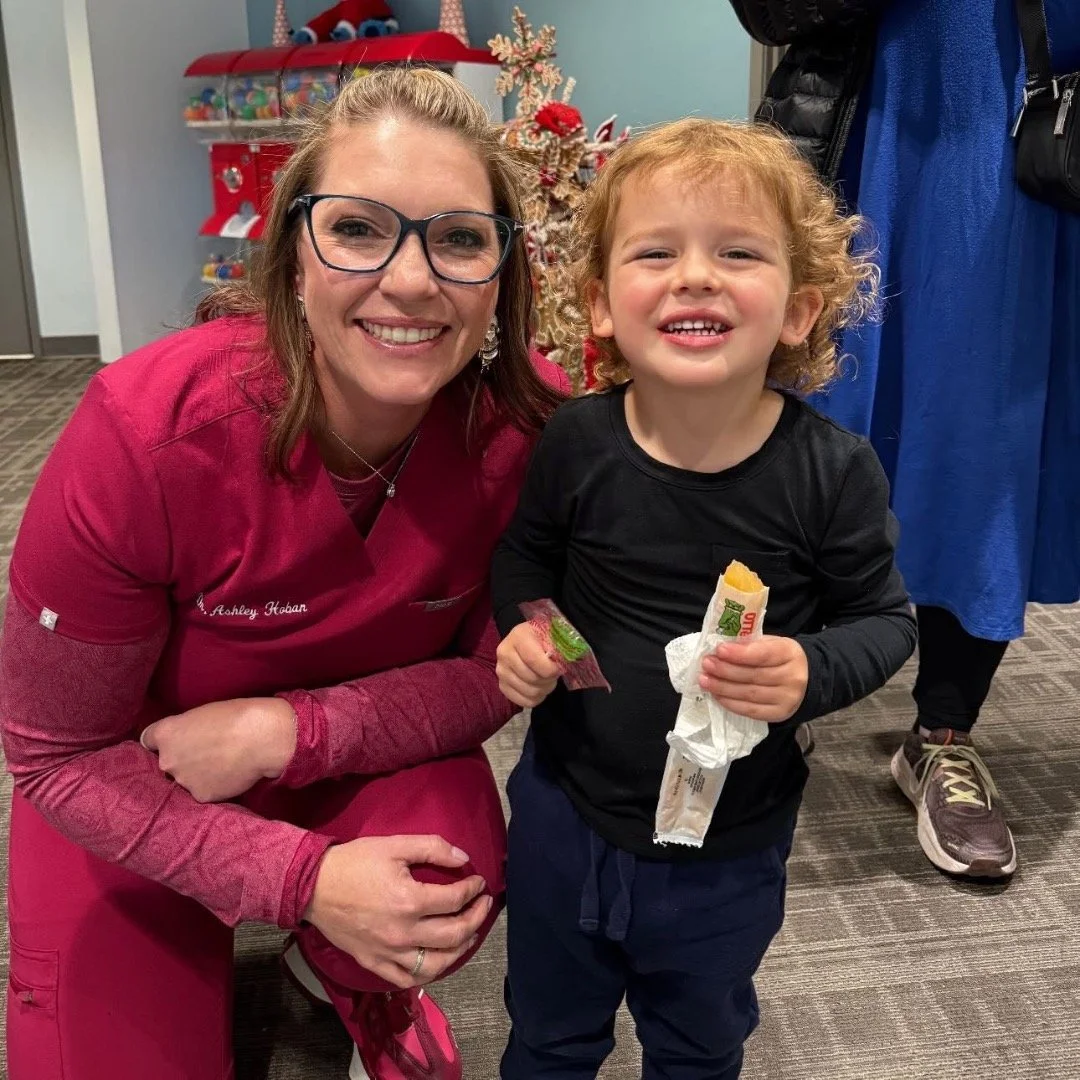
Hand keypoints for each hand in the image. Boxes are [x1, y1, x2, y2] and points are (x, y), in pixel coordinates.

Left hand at [140, 697, 296, 801]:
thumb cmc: (237, 716)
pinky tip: (229, 775)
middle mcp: (167, 760)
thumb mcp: (202, 714)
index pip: (148, 740)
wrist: (263, 738)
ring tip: (222, 765)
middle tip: (206, 752)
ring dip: (197, 774)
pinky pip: (203, 791)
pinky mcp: (201, 796)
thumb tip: (186, 741)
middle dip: (182, 759)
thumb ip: (185, 730)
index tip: (174, 741)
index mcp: (166, 734)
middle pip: (167, 762)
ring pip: (185, 779)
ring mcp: (183, 781)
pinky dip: (213, 786)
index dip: (162, 741)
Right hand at [305, 835, 492, 988]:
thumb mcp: (395, 845)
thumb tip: (463, 858)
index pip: (455, 899)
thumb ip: (432, 848)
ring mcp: (389, 953)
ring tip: (469, 935)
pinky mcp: (374, 964)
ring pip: (436, 964)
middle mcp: (403, 933)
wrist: (312, 886)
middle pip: (454, 934)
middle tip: (483, 905)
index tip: (478, 882)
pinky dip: (428, 973)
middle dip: (476, 918)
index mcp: (410, 901)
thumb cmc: (354, 863)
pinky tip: (438, 961)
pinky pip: (407, 979)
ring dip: (460, 950)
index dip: (473, 889)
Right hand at [496, 622, 560, 707]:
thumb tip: (561, 665)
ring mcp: (501, 670)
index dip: (551, 669)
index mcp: (518, 636)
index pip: (534, 660)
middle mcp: (504, 653)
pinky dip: (536, 698)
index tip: (559, 668)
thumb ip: (559, 648)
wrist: (531, 640)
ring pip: (529, 692)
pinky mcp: (502, 685)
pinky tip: (539, 688)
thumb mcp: (553, 636)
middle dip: (549, 679)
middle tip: (554, 674)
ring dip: (544, 689)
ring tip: (547, 679)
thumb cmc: (544, 638)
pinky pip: (523, 701)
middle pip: (532, 678)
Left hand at [699, 635, 808, 722]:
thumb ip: (750, 644)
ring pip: (749, 694)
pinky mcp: (780, 714)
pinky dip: (730, 703)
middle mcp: (792, 677)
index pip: (763, 654)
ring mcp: (787, 698)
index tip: (719, 650)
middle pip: (753, 676)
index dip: (740, 654)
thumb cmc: (780, 658)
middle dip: (725, 671)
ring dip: (723, 688)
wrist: (806, 680)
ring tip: (704, 680)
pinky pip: (751, 711)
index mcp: (790, 653)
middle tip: (706, 664)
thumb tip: (720, 650)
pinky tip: (716, 695)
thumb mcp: (771, 643)